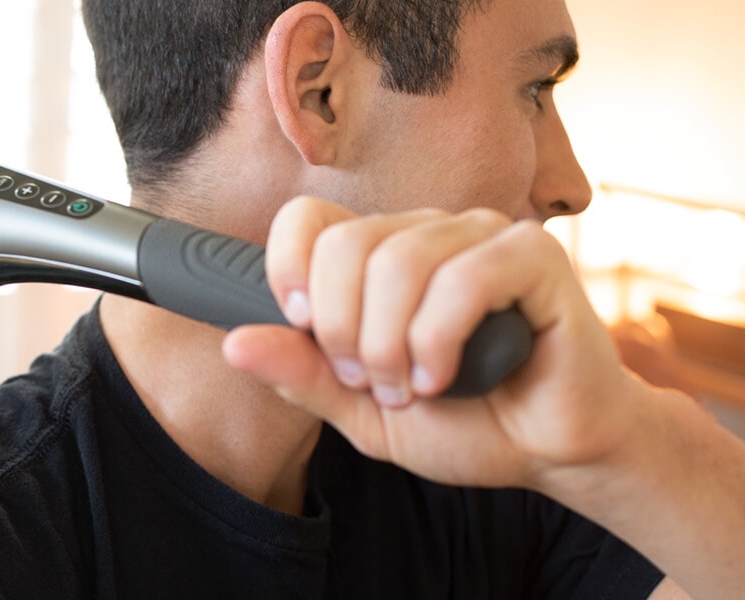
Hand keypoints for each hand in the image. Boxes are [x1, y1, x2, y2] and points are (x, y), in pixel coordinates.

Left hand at [222, 196, 642, 489]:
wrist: (550, 452)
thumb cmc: (466, 422)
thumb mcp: (362, 412)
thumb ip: (303, 376)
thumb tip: (234, 344)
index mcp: (380, 256)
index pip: (308, 220)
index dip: (289, 271)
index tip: (304, 330)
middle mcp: (426, 233)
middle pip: (344, 245)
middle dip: (344, 330)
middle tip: (373, 382)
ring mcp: (480, 236)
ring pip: (399, 263)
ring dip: (393, 345)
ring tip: (415, 387)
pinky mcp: (532, 255)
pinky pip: (462, 278)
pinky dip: (440, 338)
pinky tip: (449, 375)